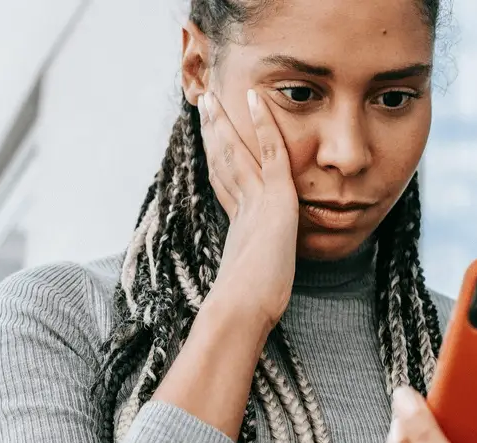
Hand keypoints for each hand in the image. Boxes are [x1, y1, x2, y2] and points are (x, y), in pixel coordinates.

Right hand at [196, 90, 298, 331]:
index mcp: (238, 227)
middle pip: (223, 161)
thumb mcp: (255, 289)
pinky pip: (270, 151)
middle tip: (203, 106)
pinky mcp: (273, 197)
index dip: (217, 160)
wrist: (243, 309)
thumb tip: (243, 302)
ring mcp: (254, 200)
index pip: (226, 184)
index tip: (212, 142)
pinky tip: (257, 99)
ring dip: (224, 121)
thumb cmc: (248, 311)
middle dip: (213, 133)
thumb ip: (252, 282)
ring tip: (212, 97)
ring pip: (236, 151)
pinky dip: (263, 124)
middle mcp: (241, 209)